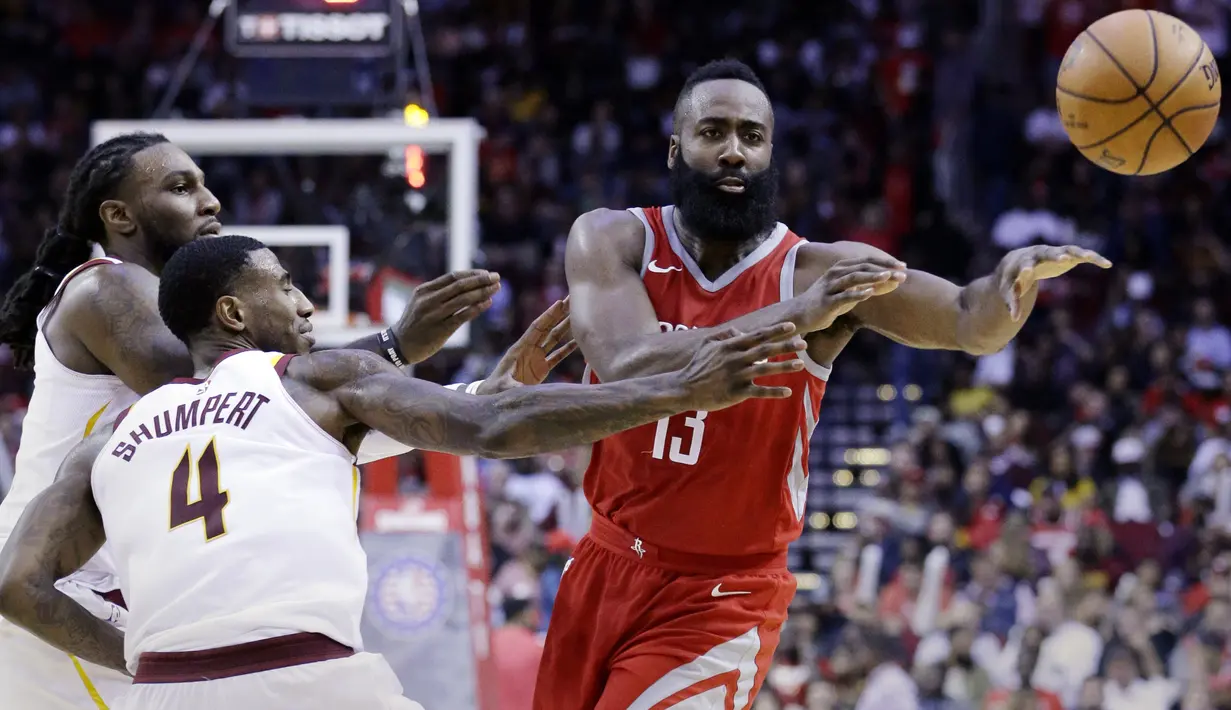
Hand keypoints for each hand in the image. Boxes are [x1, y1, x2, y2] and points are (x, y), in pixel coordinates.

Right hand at [391, 270, 501, 363]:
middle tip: (497, 277)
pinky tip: (488, 303)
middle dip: (481, 280)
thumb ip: (439, 293)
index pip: (452, 277)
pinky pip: (462, 316)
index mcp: (424, 290)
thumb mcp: (420, 302)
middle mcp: (428, 300)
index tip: (487, 273)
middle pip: (460, 286)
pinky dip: (477, 308)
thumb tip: (466, 284)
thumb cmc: (415, 323)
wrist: (400, 346)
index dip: (472, 274)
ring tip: (496, 288)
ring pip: (463, 299)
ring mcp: (434, 315)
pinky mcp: (441, 330)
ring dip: (482, 292)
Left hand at [477, 298, 576, 394]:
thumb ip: (513, 386)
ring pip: (553, 339)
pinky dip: (567, 349)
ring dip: (565, 327)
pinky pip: (556, 356)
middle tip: (572, 299)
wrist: (492, 395)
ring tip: (578, 315)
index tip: (559, 303)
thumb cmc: (494, 390)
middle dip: (559, 313)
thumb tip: (522, 388)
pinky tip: (577, 341)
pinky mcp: (541, 369)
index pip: (537, 328)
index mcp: (519, 349)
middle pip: (547, 328)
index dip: (548, 315)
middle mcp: (529, 349)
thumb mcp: (502, 387)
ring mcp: (536, 358)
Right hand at [675, 323, 806, 410]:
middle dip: (786, 345)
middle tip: (804, 343)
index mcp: (730, 346)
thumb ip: (724, 336)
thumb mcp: (707, 346)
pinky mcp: (736, 392)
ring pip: (765, 369)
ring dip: (785, 366)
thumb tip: (739, 332)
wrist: (685, 388)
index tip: (792, 326)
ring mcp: (737, 376)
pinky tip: (787, 392)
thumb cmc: (697, 366)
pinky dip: (774, 391)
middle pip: (766, 350)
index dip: (775, 330)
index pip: (757, 335)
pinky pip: (759, 391)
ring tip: (801, 364)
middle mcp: (736, 359)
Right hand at [802, 257, 906, 330]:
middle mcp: (836, 274)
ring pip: (853, 278)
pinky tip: (870, 293)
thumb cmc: (828, 302)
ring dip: (872, 277)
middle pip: (863, 267)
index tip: (903, 266)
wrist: (801, 315)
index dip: (886, 262)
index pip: (867, 260)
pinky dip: (857, 293)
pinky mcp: (826, 302)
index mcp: (841, 268)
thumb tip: (891, 281)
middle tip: (903, 273)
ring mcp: (830, 287)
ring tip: (888, 276)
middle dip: (884, 269)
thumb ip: (866, 285)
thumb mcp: (848, 291)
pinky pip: (843, 296)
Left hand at [998, 245, 1111, 320]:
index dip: (1025, 269)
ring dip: (1079, 253)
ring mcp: (1054, 252)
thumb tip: (1013, 320)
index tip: (1026, 272)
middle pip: (1047, 254)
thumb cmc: (1014, 278)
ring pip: (1068, 250)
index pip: (1023, 266)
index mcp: (1022, 263)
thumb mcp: (1010, 291)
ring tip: (1090, 257)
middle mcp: (1039, 254)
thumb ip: (1012, 303)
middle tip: (1062, 258)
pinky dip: (1094, 258)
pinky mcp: (1067, 255)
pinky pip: (1082, 255)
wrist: (1019, 261)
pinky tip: (1108, 264)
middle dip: (1054, 256)